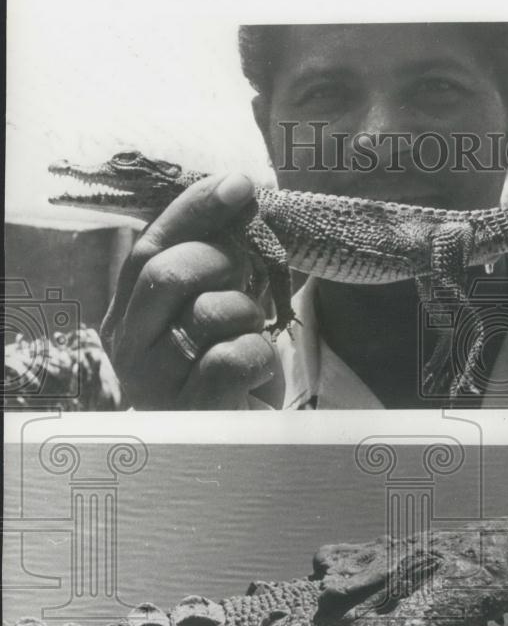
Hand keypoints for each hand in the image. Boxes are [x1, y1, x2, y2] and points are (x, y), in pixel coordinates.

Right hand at [101, 172, 277, 408]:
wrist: (239, 441)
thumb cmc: (227, 372)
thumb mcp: (217, 310)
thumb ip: (216, 262)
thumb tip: (239, 195)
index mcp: (129, 315)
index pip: (149, 247)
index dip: (195, 211)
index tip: (239, 184)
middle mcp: (131, 347)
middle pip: (167, 273)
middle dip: (219, 261)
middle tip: (245, 275)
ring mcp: (156, 383)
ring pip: (207, 314)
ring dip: (247, 315)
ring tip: (249, 334)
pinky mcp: (192, 412)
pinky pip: (232, 359)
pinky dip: (259, 356)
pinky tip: (255, 370)